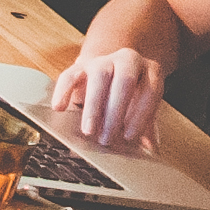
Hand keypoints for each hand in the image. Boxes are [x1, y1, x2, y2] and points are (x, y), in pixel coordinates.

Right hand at [48, 44, 169, 154]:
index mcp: (150, 71)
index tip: (129, 137)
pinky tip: (59, 108)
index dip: (141, 114)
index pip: (150, 90)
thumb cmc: (132, 97)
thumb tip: (150, 149)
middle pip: (125, 81)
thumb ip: (147, 126)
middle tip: (106, 139)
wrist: (112, 74)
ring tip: (89, 131)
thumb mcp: (143, 108)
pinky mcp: (81, 66)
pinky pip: (70, 74)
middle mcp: (128, 60)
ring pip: (99, 76)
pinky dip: (63, 91)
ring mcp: (104, 60)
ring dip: (94, 106)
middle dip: (115, 111)